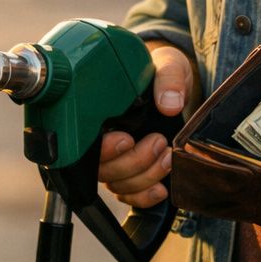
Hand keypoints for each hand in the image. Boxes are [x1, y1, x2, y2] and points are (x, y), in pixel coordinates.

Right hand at [98, 42, 195, 208]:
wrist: (174, 82)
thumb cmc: (161, 70)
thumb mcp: (169, 64)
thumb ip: (168, 78)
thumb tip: (169, 103)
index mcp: (101, 113)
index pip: (86, 144)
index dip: (105, 150)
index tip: (127, 139)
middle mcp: (103, 138)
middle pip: (104, 170)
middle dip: (134, 162)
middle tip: (158, 142)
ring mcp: (116, 157)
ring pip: (118, 185)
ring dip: (145, 177)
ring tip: (168, 156)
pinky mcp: (132, 171)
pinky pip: (129, 196)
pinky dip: (145, 197)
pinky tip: (161, 188)